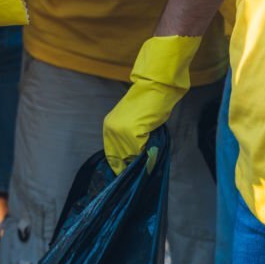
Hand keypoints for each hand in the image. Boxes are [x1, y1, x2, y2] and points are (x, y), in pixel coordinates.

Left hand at [103, 35, 202, 173]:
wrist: (155, 88)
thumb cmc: (149, 104)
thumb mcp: (133, 123)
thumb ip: (130, 139)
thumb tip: (133, 160)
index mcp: (109, 127)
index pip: (111, 155)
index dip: (120, 166)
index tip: (128, 175)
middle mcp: (111, 130)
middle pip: (119, 159)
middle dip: (130, 166)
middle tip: (141, 172)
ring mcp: (120, 132)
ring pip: (130, 157)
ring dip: (140, 161)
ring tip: (148, 160)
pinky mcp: (133, 133)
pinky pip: (140, 152)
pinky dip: (147, 154)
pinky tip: (152, 149)